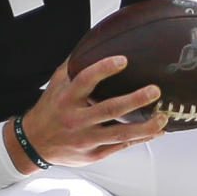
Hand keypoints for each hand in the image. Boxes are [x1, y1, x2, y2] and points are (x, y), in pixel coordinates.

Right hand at [8, 56, 167, 170]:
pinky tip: (156, 131)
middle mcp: (76, 119)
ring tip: (163, 117)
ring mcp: (85, 139)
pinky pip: (120, 146)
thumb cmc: (50, 109)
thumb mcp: (56, 84)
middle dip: (134, 100)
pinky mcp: (93, 154)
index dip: (104, 69)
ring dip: (144, 126)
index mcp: (66, 98)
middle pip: (109, 109)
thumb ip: (74, 65)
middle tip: (154, 90)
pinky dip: (140, 139)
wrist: (33, 143)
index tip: (123, 60)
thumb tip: (94, 41)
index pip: (85, 80)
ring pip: (119, 134)